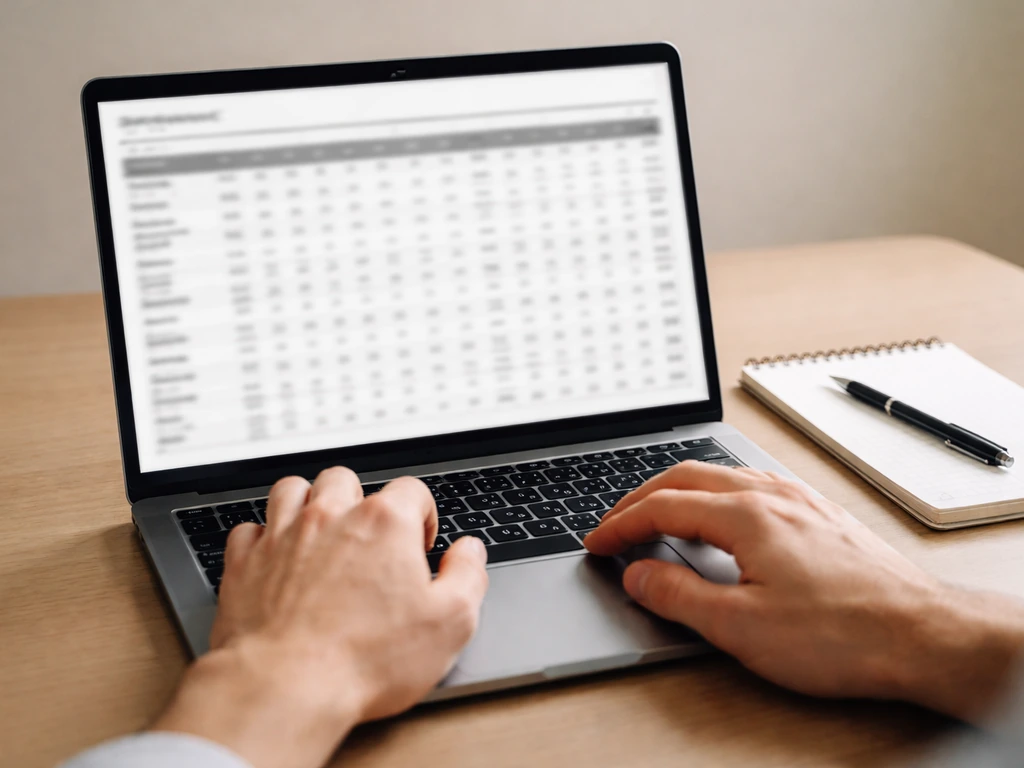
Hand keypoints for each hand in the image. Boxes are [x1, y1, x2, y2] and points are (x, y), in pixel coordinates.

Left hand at [152, 467, 488, 767]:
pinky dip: (263, 538)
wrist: (287, 686)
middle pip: (346, 479)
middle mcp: (331, 516)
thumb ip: (468, 576)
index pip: (412, 490)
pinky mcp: (245, 562)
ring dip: (308, 504)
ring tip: (321, 534)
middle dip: (360, 502)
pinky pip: (249, 529)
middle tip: (368, 540)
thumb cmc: (365, 659)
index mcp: (385, 523)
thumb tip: (470, 553)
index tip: (418, 547)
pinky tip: (276, 559)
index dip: (422, 516)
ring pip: (293, 489)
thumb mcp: (450, 623)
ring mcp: (283, 535)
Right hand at [584, 461, 1023, 720]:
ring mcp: (798, 500)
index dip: (621, 524)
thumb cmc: (843, 633)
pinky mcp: (818, 514)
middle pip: (686, 477)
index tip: (598, 542)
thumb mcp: (741, 627)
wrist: (923, 635)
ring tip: (656, 515)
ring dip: (677, 490)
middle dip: (641, 498)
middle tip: (615, 524)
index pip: (662, 506)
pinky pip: (750, 485)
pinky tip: (718, 518)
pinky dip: (713, 495)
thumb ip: (678, 596)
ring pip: (720, 475)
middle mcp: (771, 495)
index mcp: (746, 515)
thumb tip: (639, 575)